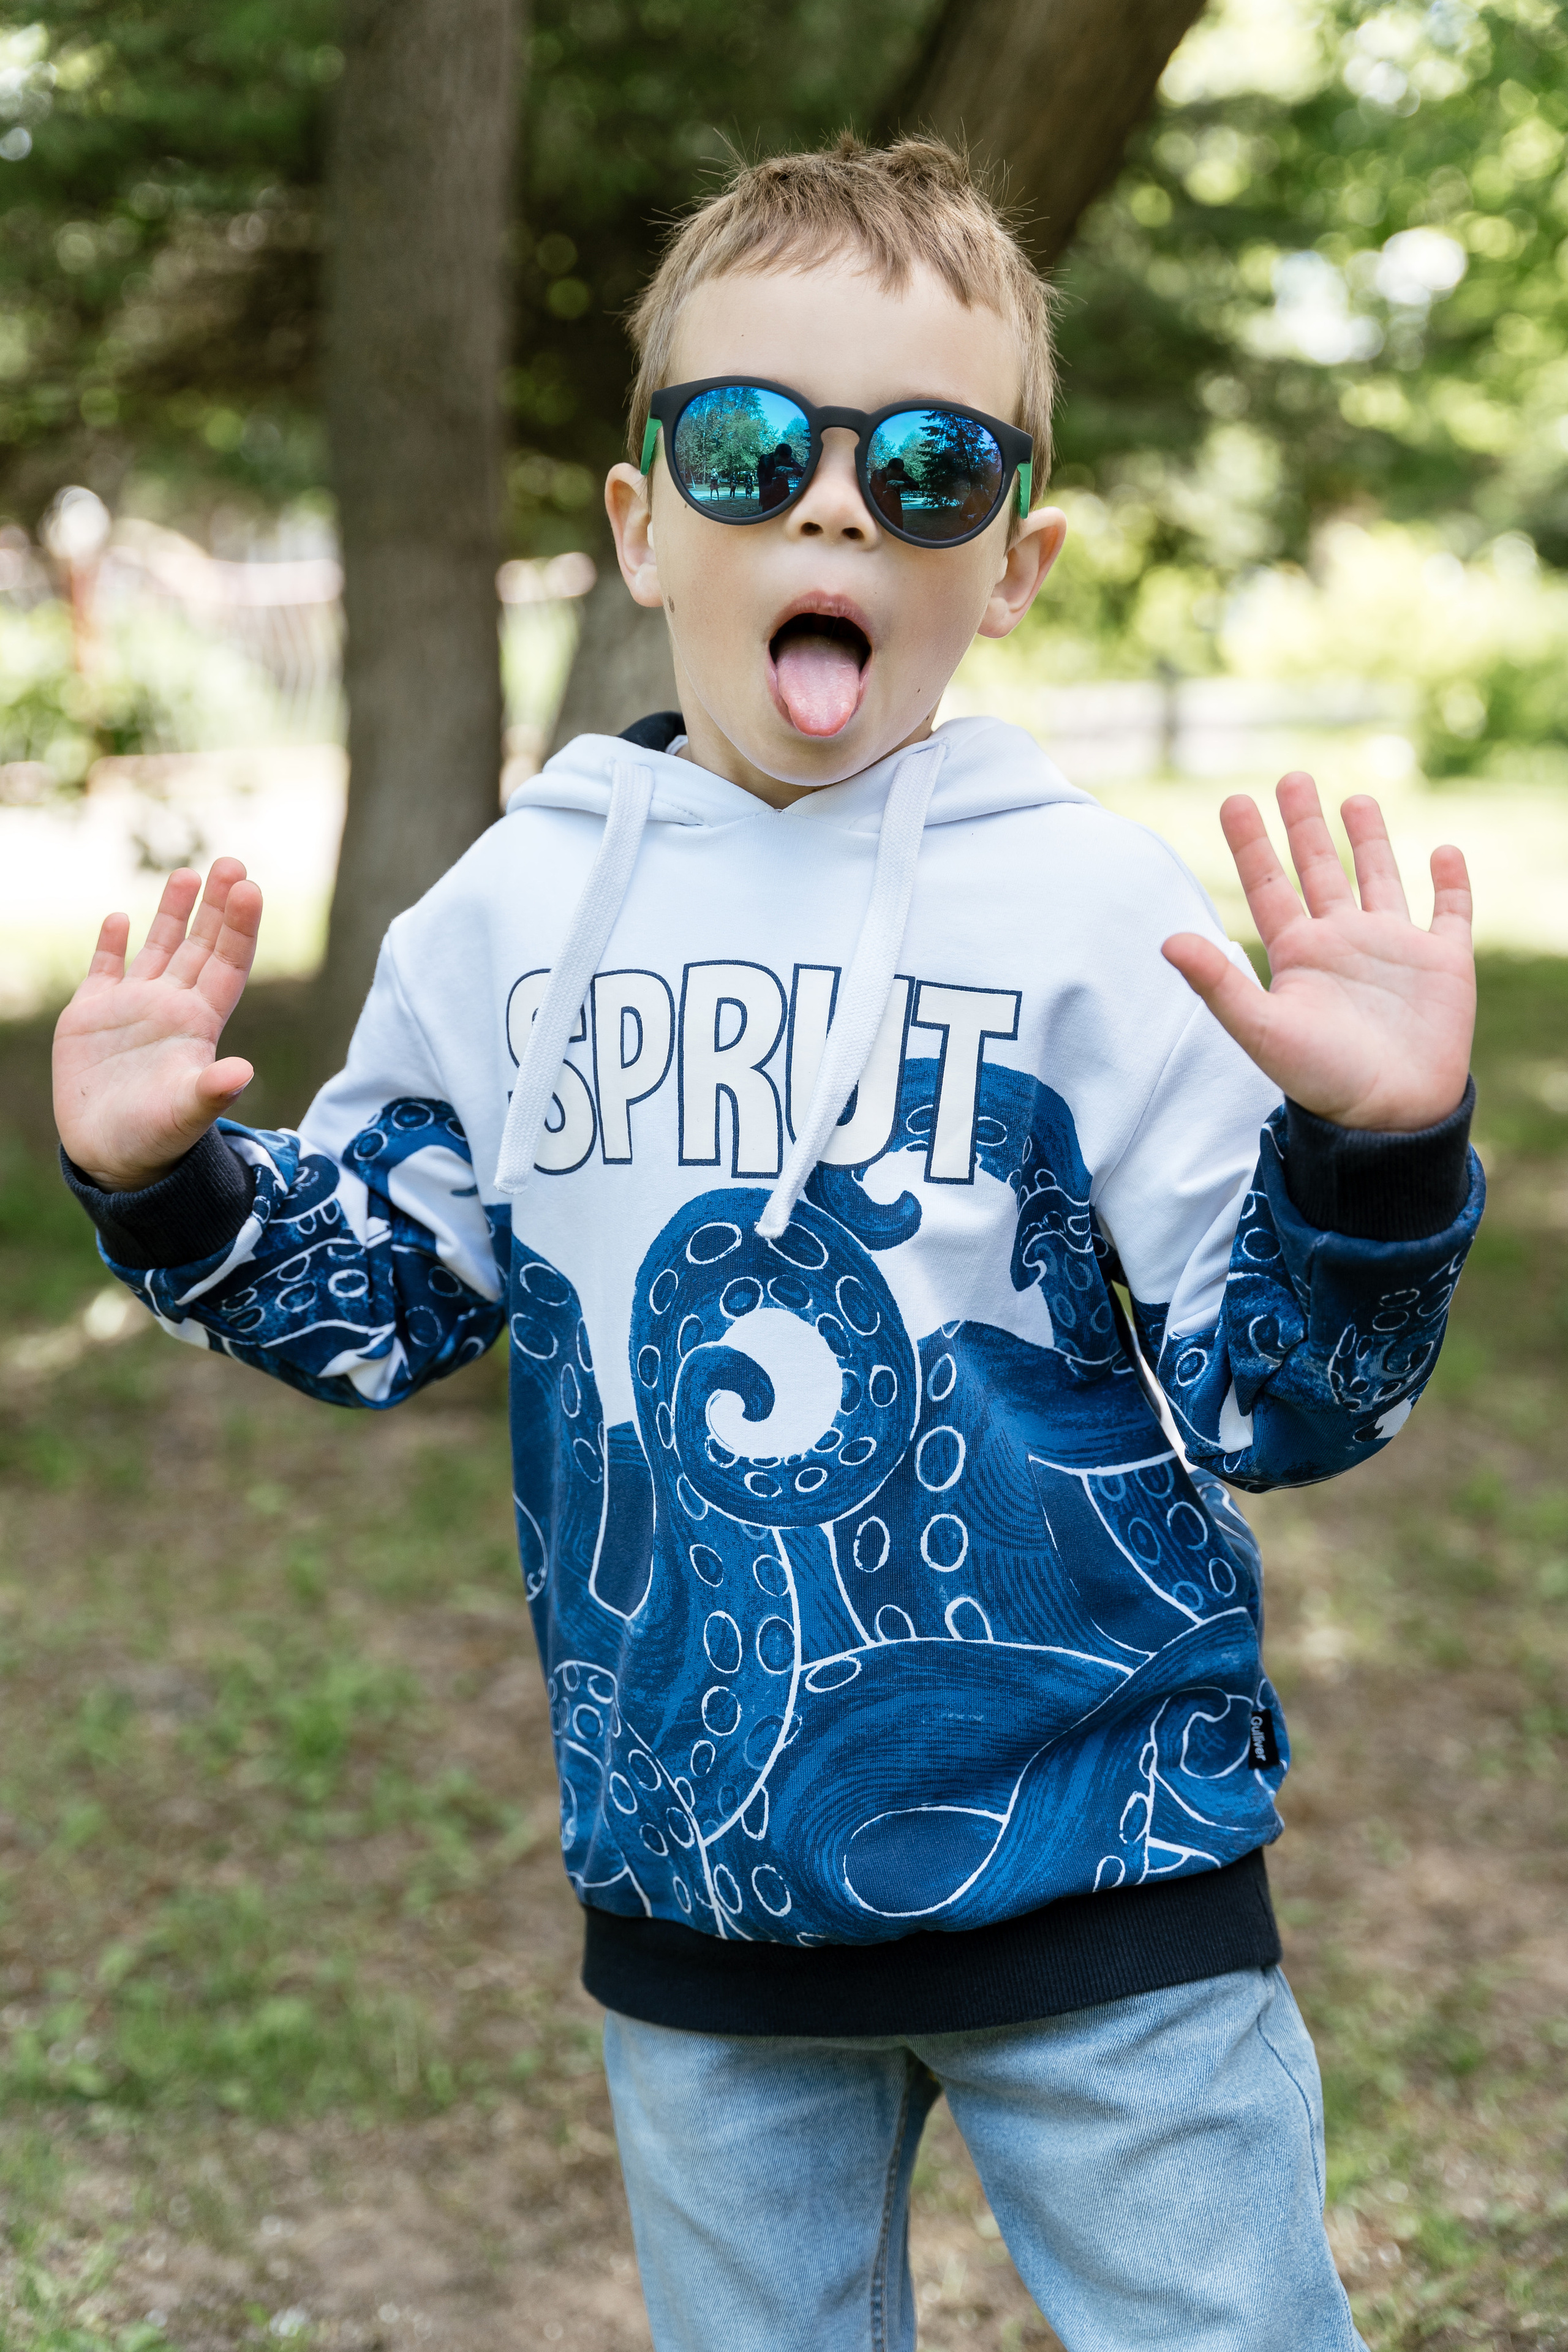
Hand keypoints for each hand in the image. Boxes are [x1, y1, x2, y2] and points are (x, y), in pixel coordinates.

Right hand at [53, 858, 262, 1189]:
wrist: (109, 1156)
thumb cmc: (156, 1140)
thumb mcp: (185, 1115)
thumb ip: (210, 1092)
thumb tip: (243, 1073)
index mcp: (200, 1025)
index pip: (228, 964)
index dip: (240, 928)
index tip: (251, 888)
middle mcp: (172, 1007)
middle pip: (201, 945)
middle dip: (216, 906)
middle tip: (232, 862)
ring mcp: (133, 1007)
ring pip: (158, 948)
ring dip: (171, 912)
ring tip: (187, 873)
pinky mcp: (92, 1015)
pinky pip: (105, 969)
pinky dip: (111, 943)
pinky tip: (119, 917)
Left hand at [1162, 773, 1473, 1131]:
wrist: (1387, 1117)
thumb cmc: (1320, 1080)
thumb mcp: (1260, 1029)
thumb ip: (1217, 984)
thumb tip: (1167, 940)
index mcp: (1299, 953)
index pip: (1268, 884)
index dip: (1251, 843)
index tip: (1235, 800)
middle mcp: (1343, 943)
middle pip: (1319, 869)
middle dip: (1305, 825)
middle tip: (1292, 777)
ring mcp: (1394, 950)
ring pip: (1380, 879)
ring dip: (1368, 840)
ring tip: (1355, 800)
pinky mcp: (1443, 964)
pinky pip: (1450, 913)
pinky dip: (1451, 883)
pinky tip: (1446, 852)